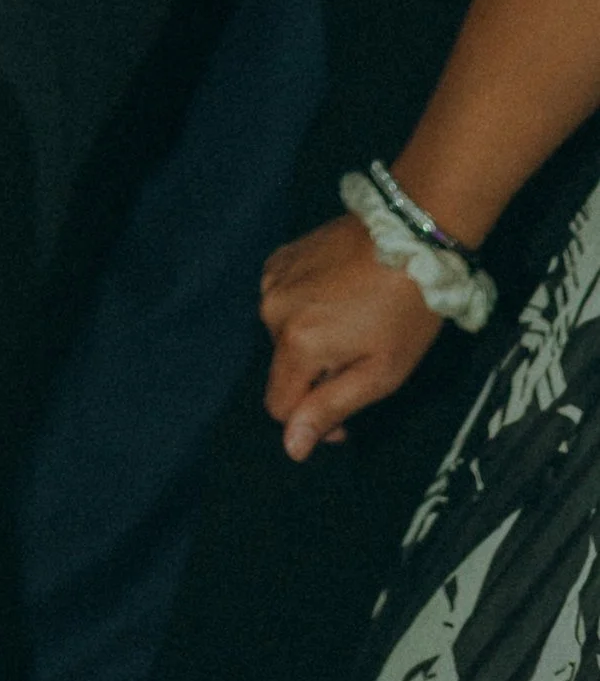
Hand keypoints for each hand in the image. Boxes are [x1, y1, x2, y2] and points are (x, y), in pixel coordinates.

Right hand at [260, 209, 442, 457]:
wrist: (409, 234)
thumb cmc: (405, 312)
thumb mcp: (380, 373)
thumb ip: (330, 408)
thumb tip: (291, 447)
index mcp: (296, 344)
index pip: (279, 406)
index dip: (311, 421)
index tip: (347, 416)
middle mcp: (272, 310)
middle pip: (283, 369)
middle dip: (315, 377)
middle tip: (360, 361)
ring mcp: (272, 279)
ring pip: (281, 335)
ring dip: (309, 342)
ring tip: (352, 325)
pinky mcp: (280, 257)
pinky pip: (282, 301)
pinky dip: (304, 311)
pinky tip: (338, 299)